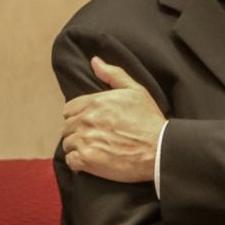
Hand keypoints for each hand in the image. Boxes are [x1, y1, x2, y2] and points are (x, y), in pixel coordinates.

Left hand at [62, 56, 164, 182]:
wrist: (158, 149)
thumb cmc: (149, 120)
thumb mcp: (136, 91)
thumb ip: (113, 74)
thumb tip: (95, 61)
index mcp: (95, 102)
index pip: (69, 108)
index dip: (79, 115)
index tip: (91, 122)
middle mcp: (86, 120)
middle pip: (66, 126)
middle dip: (78, 131)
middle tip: (95, 136)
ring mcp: (85, 140)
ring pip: (67, 143)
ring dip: (78, 146)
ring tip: (95, 148)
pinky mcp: (86, 160)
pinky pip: (70, 161)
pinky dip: (78, 162)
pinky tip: (93, 160)